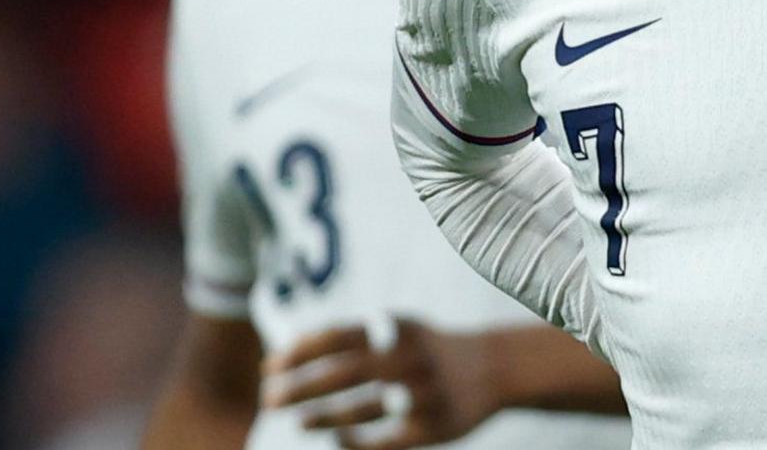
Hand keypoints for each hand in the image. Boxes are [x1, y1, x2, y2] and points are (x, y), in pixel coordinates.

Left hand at [264, 317, 498, 448]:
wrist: (497, 367)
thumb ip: (353, 337)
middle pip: (346, 373)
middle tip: (269, 399)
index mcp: (399, 329)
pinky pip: (384, 441)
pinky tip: (338, 439)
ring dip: (323, 417)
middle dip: (302, 387)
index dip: (298, 352)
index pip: (338, 336)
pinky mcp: (434, 426)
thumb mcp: (397, 330)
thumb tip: (287, 354)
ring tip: (299, 421)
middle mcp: (412, 358)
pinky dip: (356, 442)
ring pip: (362, 409)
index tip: (269, 367)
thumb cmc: (429, 349)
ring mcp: (424, 394)